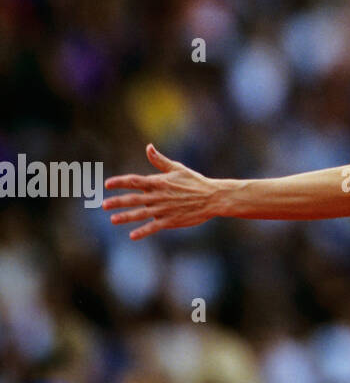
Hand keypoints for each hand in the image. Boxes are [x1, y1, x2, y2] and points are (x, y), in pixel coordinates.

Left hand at [103, 144, 219, 239]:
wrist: (212, 197)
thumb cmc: (195, 182)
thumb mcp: (178, 168)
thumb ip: (160, 160)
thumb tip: (148, 147)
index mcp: (159, 182)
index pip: (135, 181)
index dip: (120, 182)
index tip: (107, 183)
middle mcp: (159, 195)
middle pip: (134, 198)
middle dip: (118, 201)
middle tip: (104, 204)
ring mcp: (164, 209)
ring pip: (141, 213)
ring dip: (126, 216)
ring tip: (113, 219)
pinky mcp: (170, 220)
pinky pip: (154, 226)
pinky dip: (143, 231)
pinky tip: (132, 235)